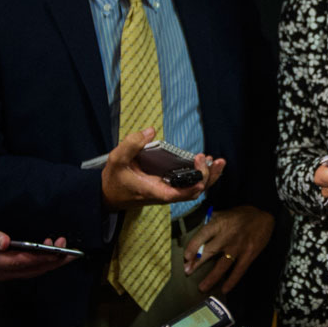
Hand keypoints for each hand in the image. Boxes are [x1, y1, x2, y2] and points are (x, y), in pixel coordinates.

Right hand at [0, 216, 73, 280]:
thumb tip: (4, 242)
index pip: (22, 263)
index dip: (41, 258)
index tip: (58, 252)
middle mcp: (0, 272)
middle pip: (32, 270)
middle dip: (53, 261)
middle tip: (72, 252)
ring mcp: (2, 272)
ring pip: (32, 270)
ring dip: (50, 261)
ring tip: (63, 246)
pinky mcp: (5, 269)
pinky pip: (28, 268)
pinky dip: (41, 260)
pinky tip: (48, 249)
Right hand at [101, 128, 225, 211]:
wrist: (109, 195)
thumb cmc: (114, 179)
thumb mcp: (116, 159)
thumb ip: (132, 144)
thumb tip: (150, 131)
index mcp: (152, 190)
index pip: (175, 194)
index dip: (190, 188)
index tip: (200, 177)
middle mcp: (164, 194)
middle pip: (192, 193)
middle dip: (206, 178)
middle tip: (210, 159)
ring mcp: (168, 191)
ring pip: (194, 190)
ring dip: (208, 177)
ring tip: (218, 161)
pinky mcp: (169, 187)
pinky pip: (189, 184)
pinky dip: (200, 175)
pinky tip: (206, 162)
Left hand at [182, 204, 273, 291]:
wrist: (264, 217)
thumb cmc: (242, 215)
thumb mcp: (224, 213)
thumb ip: (211, 221)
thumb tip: (198, 229)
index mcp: (219, 224)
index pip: (201, 236)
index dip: (192, 247)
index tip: (185, 258)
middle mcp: (226, 236)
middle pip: (208, 252)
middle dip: (196, 264)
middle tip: (187, 272)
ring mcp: (238, 247)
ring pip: (222, 265)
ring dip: (211, 278)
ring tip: (202, 288)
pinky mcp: (248, 255)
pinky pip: (238, 270)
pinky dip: (231, 281)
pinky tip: (224, 289)